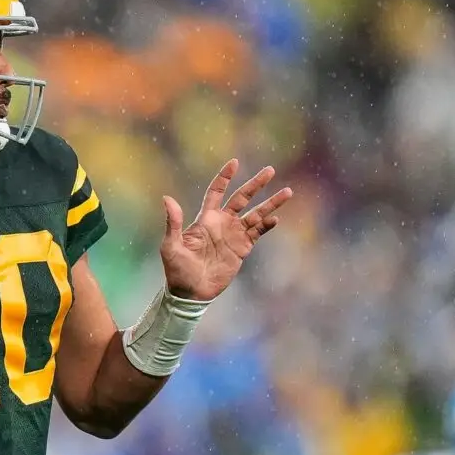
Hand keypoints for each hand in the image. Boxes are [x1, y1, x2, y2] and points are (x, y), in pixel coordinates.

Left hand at [161, 159, 292, 300]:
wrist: (191, 292)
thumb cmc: (177, 269)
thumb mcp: (171, 245)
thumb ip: (173, 222)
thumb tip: (167, 198)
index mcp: (205, 219)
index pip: (216, 192)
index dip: (224, 177)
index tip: (234, 162)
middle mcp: (222, 223)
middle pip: (242, 198)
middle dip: (255, 184)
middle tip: (270, 170)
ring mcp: (233, 235)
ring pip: (256, 214)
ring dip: (270, 204)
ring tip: (287, 192)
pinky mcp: (242, 249)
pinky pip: (257, 234)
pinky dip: (267, 226)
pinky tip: (275, 218)